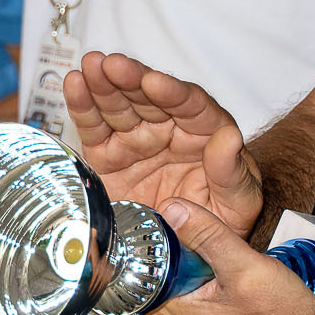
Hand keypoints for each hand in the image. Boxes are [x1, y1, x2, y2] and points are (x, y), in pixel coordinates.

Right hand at [63, 52, 261, 235]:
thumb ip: (232, 172)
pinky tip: (74, 84)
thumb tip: (229, 139)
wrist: (190, 249)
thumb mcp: (240, 202)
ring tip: (90, 65)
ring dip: (104, 84)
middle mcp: (169, 128)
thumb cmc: (223, 218)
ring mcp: (137, 140)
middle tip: (113, 65)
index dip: (171, 92)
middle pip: (149, 97)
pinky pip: (95, 128)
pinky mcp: (109, 156)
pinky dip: (83, 106)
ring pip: (120, 106)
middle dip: (131, 79)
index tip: (154, 82)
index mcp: (205, 132)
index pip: (190, 105)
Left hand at [72, 199, 314, 314]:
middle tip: (95, 252)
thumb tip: (171, 208)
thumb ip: (209, 235)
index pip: (122, 285)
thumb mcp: (248, 267)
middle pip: (120, 306)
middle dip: (106, 280)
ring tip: (97, 283)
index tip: (89, 240)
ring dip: (110, 307)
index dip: (105, 260)